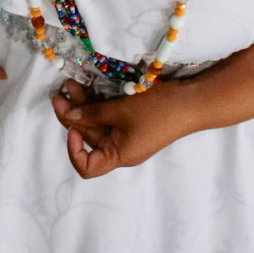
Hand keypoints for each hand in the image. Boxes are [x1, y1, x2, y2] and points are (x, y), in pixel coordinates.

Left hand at [50, 78, 206, 177]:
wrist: (192, 100)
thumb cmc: (158, 111)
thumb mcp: (121, 111)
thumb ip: (92, 114)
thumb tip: (67, 116)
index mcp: (119, 156)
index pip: (87, 167)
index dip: (73, 151)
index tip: (71, 129)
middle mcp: (120, 148)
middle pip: (88, 138)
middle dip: (72, 115)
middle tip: (61, 93)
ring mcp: (125, 133)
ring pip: (95, 122)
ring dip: (82, 105)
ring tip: (70, 85)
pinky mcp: (130, 119)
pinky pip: (107, 114)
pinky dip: (96, 102)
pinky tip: (85, 86)